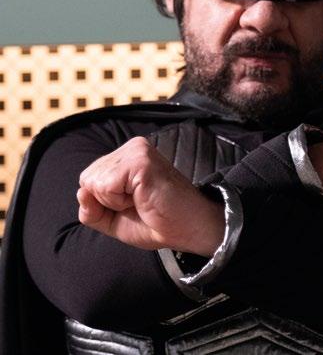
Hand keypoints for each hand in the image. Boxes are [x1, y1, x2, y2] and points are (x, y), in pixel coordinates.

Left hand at [77, 137, 224, 255]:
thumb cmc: (157, 222)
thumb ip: (91, 209)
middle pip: (87, 179)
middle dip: (107, 201)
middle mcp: (131, 147)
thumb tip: (81, 192)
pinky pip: (106, 186)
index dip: (103, 202)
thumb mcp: (114, 219)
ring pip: (93, 182)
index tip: (133, 205)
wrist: (187, 229)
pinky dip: (118, 201)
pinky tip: (142, 198)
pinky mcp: (140, 160)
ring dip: (114, 202)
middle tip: (139, 203)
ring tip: (142, 200)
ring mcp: (137, 151)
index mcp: (127, 156)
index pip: (88, 179)